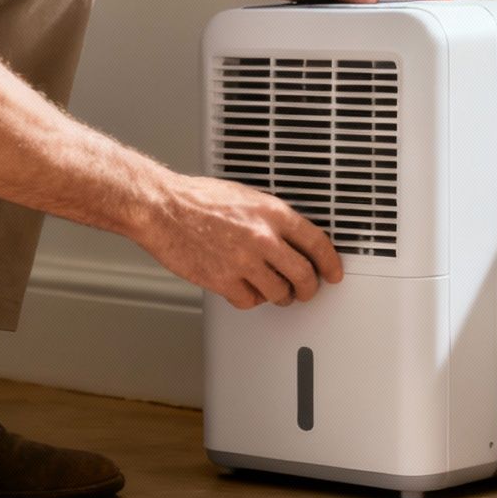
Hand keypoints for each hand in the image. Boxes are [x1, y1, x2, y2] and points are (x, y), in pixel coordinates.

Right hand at [134, 173, 343, 309]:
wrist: (162, 208)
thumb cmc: (197, 199)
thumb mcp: (245, 196)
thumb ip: (270, 217)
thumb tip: (290, 236)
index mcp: (272, 213)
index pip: (317, 242)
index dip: (330, 262)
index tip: (333, 272)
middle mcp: (263, 238)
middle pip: (304, 274)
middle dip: (309, 288)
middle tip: (306, 290)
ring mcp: (244, 261)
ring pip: (279, 292)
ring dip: (280, 296)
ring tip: (275, 291)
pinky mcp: (223, 280)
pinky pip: (250, 301)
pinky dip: (251, 299)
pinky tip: (246, 291)